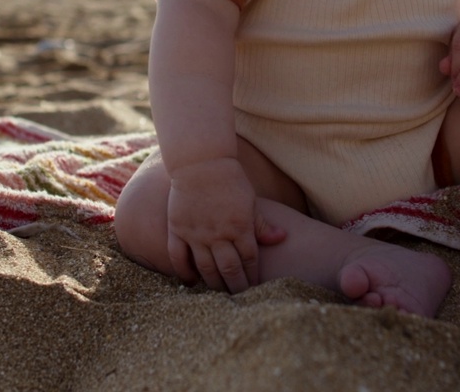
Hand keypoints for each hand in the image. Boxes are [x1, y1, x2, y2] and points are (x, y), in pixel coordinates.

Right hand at [166, 157, 285, 292]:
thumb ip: (262, 223)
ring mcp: (196, 233)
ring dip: (213, 284)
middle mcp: (218, 234)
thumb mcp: (251, 200)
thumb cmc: (230, 179)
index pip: (250, 260)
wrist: (200, 161)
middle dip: (236, 287)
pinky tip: (191, 282)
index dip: (253, 276)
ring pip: (205, 268)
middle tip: (239, 298)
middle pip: (229, 269)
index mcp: (240, 226)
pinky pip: (178, 257)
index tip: (255, 288)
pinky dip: (184, 272)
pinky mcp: (178, 229)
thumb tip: (281, 238)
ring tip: (218, 294)